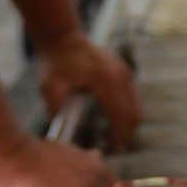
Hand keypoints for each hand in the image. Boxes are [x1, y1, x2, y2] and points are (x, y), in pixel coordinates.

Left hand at [37, 28, 141, 146]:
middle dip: (126, 134)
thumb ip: (58, 110)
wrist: (62, 37)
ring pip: (136, 107)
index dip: (118, 136)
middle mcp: (120, 76)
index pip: (121, 116)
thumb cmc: (55, 63)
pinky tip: (111, 118)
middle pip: (134, 114)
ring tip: (110, 134)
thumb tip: (63, 133)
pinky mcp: (124, 71)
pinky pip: (132, 97)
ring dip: (127, 123)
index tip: (110, 149)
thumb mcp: (50, 87)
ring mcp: (125, 72)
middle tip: (111, 146)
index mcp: (105, 81)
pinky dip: (126, 111)